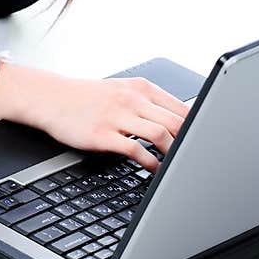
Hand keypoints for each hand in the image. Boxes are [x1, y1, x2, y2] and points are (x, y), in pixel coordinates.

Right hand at [0, 64, 190, 172]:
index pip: (181, 107)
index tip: (208, 140)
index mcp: (141, 87)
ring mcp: (118, 115)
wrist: (51, 98)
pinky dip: (151, 162)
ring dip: (174, 153)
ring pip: (160, 134)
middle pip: (176, 121)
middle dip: (192, 141)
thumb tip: (178, 121)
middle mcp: (132, 98)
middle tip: (199, 157)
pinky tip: (155, 171)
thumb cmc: (86, 97)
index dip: (198, 126)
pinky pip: (136, 149)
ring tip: (181, 167)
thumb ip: (148, 103)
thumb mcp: (121, 91)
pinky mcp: (104, 133)